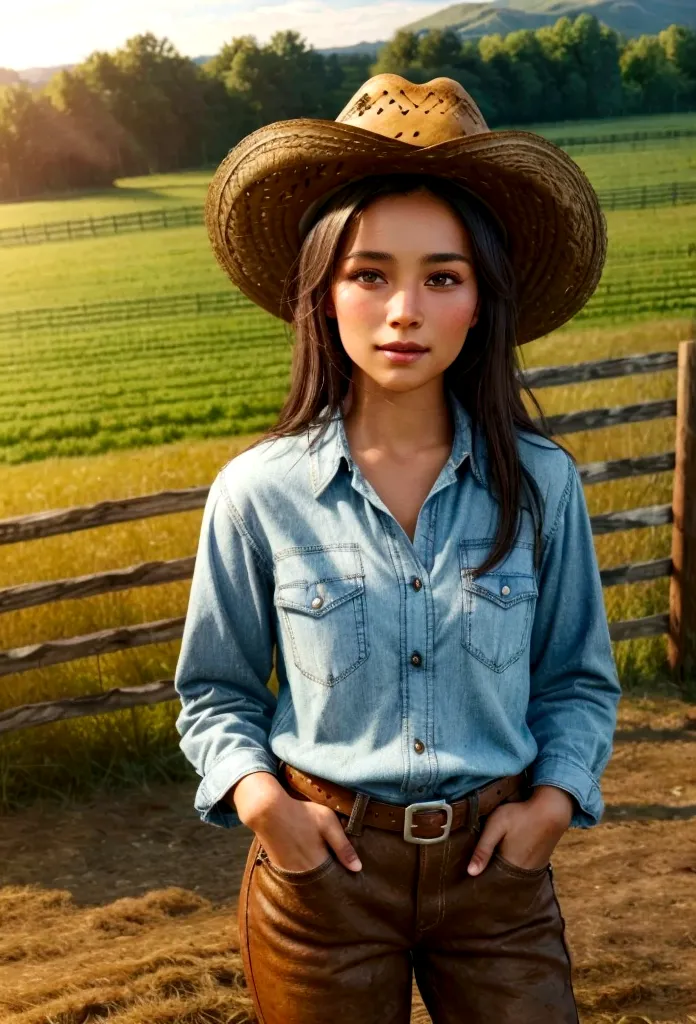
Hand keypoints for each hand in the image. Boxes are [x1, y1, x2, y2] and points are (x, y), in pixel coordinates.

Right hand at [226, 771, 362, 872]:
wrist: (267, 811)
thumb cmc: (302, 814)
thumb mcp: (328, 822)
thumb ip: (343, 847)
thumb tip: (358, 868)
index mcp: (319, 863)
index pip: (336, 880)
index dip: (343, 877)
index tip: (350, 875)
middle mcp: (305, 873)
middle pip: (322, 883)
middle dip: (330, 879)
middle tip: (336, 869)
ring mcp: (291, 872)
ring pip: (310, 880)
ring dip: (317, 876)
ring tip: (322, 865)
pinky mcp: (280, 867)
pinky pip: (297, 876)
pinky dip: (304, 872)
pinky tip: (306, 861)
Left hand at [467, 785, 573, 875]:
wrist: (551, 810)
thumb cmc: (520, 815)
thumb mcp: (496, 826)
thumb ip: (483, 849)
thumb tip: (470, 872)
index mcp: (509, 866)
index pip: (490, 880)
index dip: (480, 877)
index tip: (469, 876)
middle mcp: (522, 873)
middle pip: (501, 880)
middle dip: (490, 876)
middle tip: (478, 867)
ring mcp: (532, 869)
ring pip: (512, 876)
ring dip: (502, 872)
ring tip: (491, 863)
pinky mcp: (539, 863)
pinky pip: (522, 871)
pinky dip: (513, 867)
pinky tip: (508, 857)